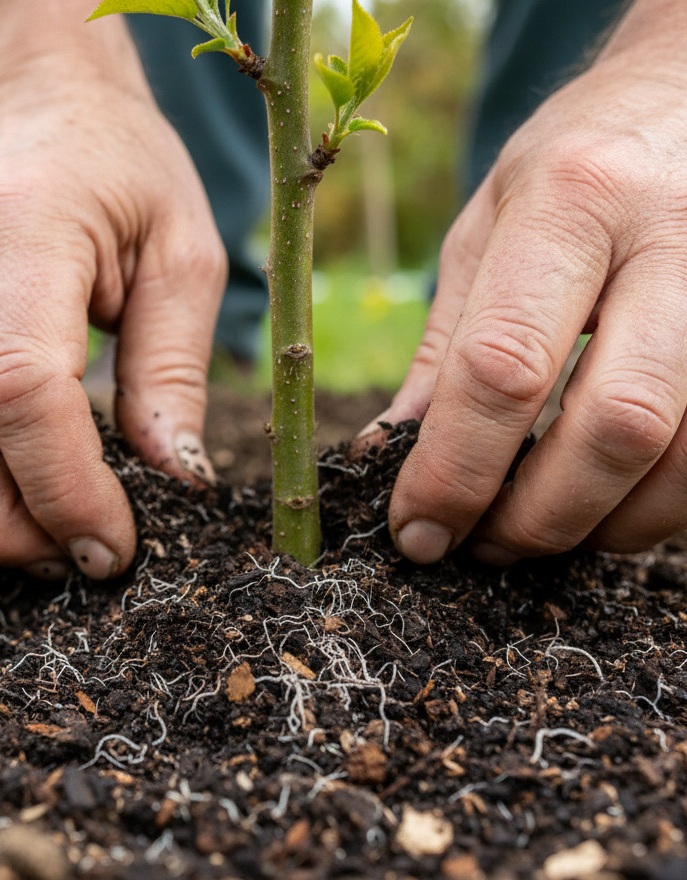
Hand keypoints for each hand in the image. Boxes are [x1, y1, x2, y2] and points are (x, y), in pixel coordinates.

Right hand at [0, 56, 224, 577]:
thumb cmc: (125, 179)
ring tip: (38, 543)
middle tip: (75, 557)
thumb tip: (174, 481)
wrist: (41, 119)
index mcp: (20, 233)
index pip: (16, 388)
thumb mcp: (185, 255)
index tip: (113, 545)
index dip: (63, 488)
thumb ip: (175, 371)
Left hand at [372, 0, 686, 564]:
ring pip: (683, 458)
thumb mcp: (484, 231)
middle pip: (614, 425)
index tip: (415, 532)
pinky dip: (651, 507)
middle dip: (535, 516)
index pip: (504, 368)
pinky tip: (599, 503)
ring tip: (533, 531)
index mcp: (573, 203)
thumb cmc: (570, 165)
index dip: (453, 473)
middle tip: (480, 546)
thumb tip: (389, 457)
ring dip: (598, 525)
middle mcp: (674, 242)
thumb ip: (443, 349)